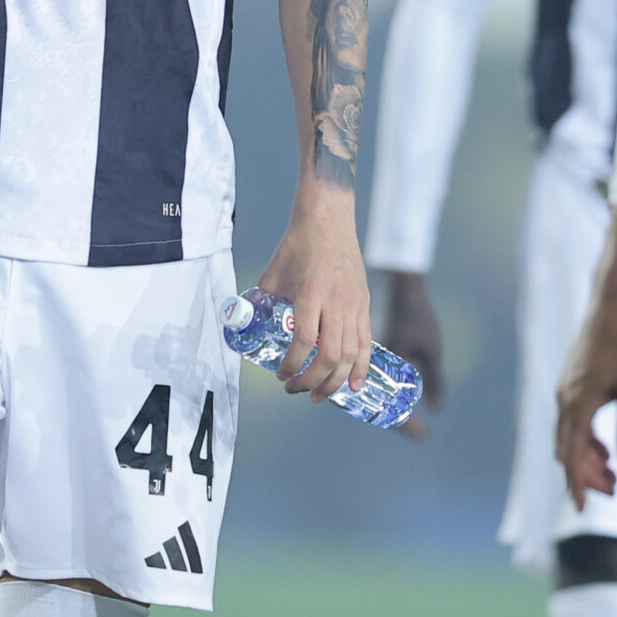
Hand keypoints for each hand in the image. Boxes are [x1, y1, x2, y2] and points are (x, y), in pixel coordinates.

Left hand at [257, 194, 370, 402]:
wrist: (328, 220)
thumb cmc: (297, 246)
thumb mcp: (273, 275)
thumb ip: (265, 303)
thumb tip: (250, 328)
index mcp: (310, 295)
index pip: (303, 342)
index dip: (292, 365)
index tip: (280, 374)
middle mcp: (336, 303)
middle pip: (330, 355)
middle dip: (312, 380)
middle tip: (296, 390)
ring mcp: (354, 305)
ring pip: (350, 354)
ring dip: (335, 380)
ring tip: (319, 395)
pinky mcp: (364, 304)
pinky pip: (366, 342)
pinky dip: (361, 367)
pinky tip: (354, 385)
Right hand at [380, 269, 444, 437]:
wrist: (403, 294)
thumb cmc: (419, 321)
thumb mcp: (432, 351)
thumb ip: (436, 380)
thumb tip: (436, 409)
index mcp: (387, 370)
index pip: (393, 406)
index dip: (407, 424)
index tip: (422, 436)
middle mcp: (376, 369)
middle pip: (382, 403)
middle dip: (398, 420)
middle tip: (418, 433)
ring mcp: (374, 362)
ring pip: (379, 392)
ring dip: (391, 406)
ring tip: (408, 420)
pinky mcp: (376, 356)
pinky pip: (379, 381)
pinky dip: (388, 392)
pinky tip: (399, 395)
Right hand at [554, 294, 616, 510]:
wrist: (613, 302)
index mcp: (578, 402)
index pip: (571, 454)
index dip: (577, 483)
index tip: (582, 508)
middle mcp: (565, 397)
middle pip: (567, 448)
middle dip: (585, 473)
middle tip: (613, 491)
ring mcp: (566, 388)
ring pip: (569, 434)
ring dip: (587, 456)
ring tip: (613, 473)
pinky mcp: (572, 380)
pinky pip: (572, 419)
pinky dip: (585, 438)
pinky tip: (605, 445)